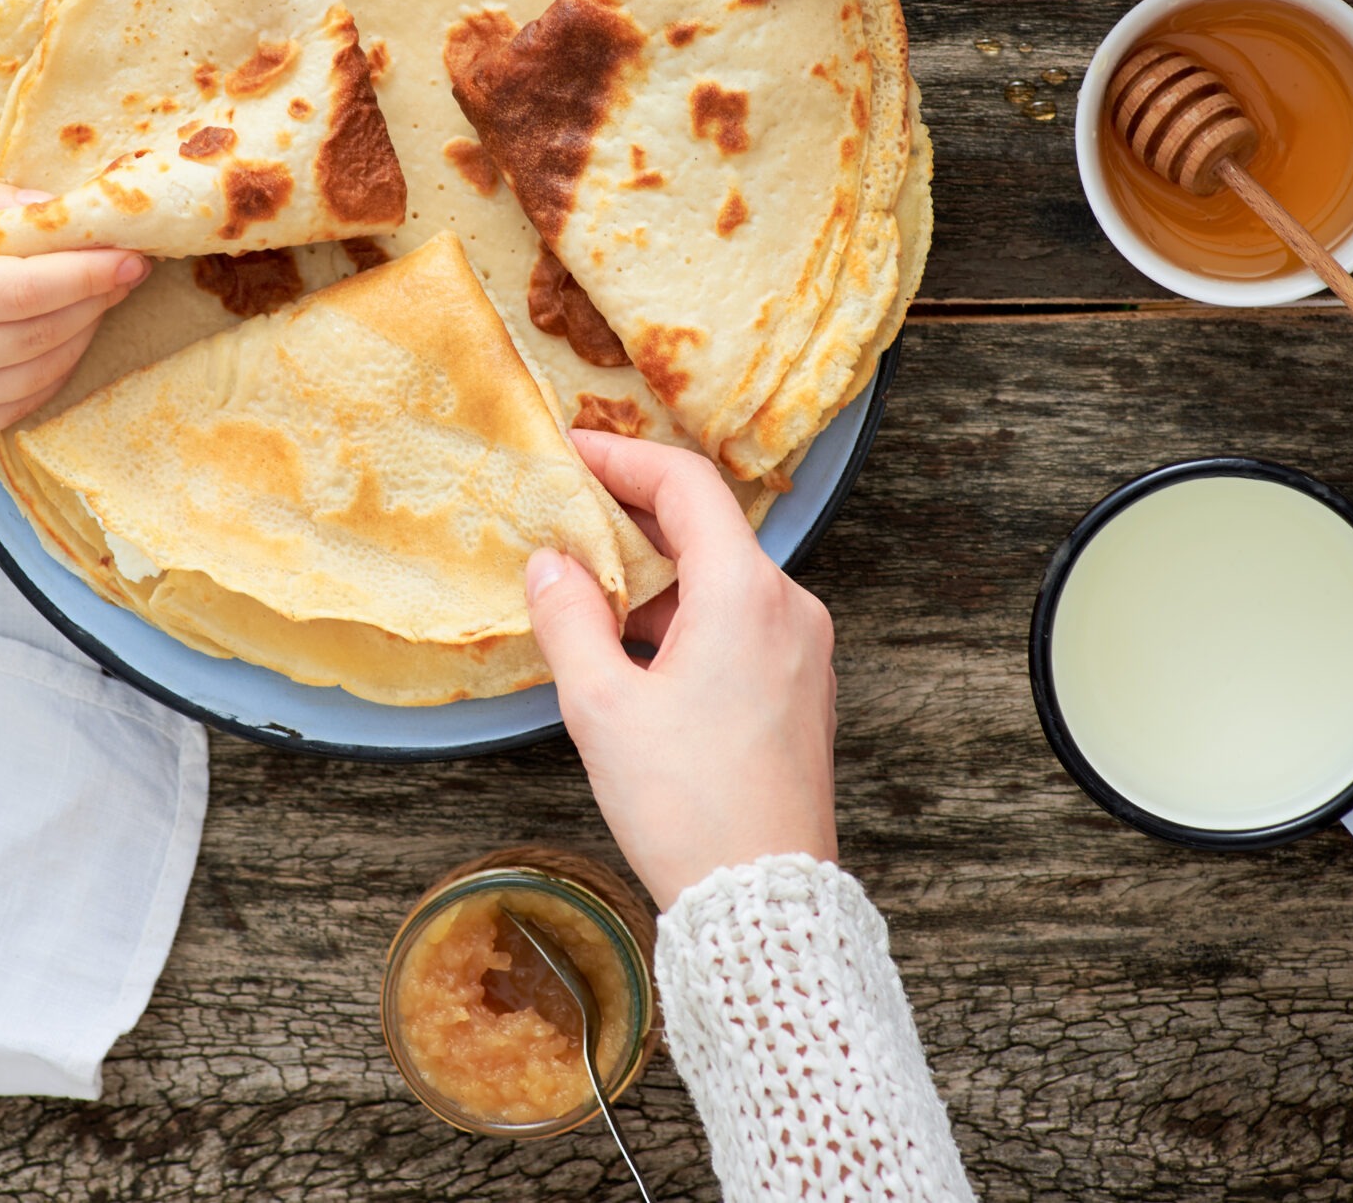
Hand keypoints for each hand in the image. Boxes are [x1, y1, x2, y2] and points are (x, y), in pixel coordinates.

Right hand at [0, 182, 146, 445]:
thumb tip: (53, 205)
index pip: (25, 291)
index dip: (88, 274)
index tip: (133, 253)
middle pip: (42, 333)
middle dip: (96, 299)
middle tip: (128, 268)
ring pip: (40, 373)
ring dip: (83, 334)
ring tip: (99, 297)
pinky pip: (20, 405)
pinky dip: (53, 370)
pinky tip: (63, 336)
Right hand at [525, 429, 839, 911]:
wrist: (763, 901)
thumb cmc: (688, 806)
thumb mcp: (602, 707)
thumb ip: (569, 619)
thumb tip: (551, 565)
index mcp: (746, 593)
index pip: (686, 484)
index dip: (623, 458)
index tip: (573, 452)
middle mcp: (788, 607)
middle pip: (707, 528)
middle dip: (631, 519)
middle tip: (565, 518)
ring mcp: (801, 649)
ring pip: (720, 579)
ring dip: (654, 576)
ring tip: (582, 592)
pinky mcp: (798, 688)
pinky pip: (737, 622)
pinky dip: (682, 616)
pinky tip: (629, 647)